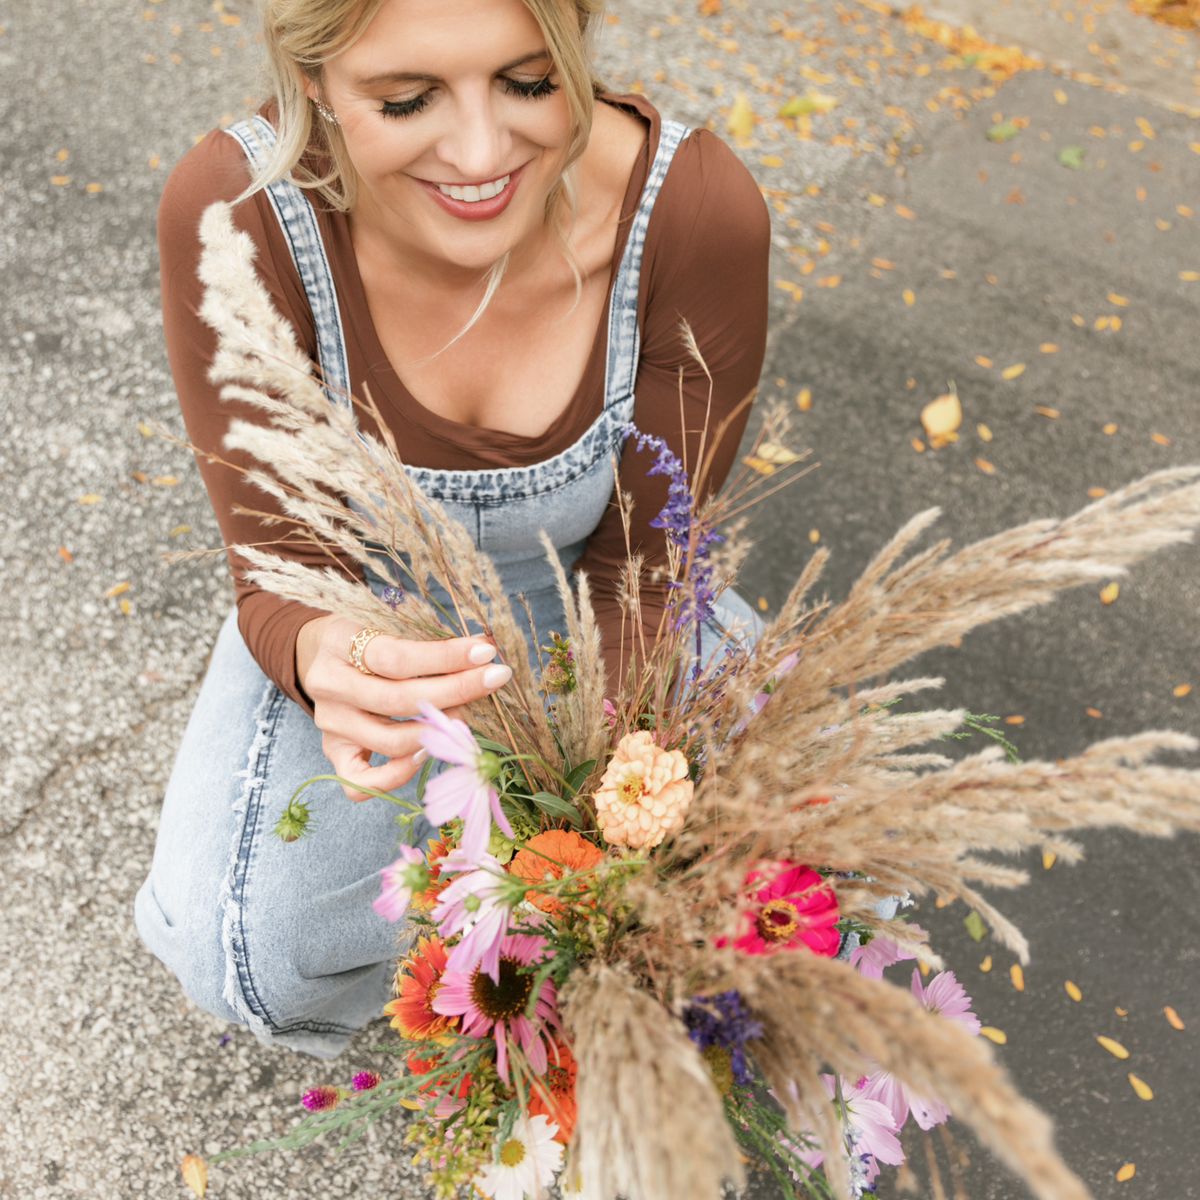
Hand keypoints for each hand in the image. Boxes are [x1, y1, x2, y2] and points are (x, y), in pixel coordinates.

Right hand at [296, 615, 510, 800]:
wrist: (316, 655)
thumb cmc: (364, 639)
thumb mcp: (386, 624)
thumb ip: (427, 641)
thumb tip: (484, 650)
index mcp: (339, 644)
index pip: (397, 657)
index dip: (445, 657)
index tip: (485, 652)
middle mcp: (330, 687)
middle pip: (398, 700)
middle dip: (455, 691)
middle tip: (492, 680)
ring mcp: (331, 725)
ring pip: (390, 742)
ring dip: (437, 732)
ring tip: (464, 715)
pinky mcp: (333, 752)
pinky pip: (361, 782)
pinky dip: (397, 774)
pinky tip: (425, 753)